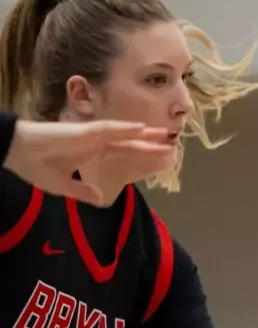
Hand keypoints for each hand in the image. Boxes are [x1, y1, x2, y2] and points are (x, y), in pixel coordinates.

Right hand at [6, 119, 177, 204]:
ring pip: (122, 133)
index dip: (141, 153)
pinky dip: (123, 128)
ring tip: (164, 133)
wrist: (13, 152)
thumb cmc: (34, 166)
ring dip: (143, 133)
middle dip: (150, 143)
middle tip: (172, 144)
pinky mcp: (81, 132)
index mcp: (90, 152)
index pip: (122, 152)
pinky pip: (106, 129)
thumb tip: (102, 199)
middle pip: (128, 142)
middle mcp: (94, 142)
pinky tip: (139, 128)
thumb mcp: (61, 185)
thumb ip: (82, 191)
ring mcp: (89, 135)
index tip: (160, 156)